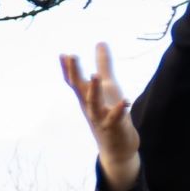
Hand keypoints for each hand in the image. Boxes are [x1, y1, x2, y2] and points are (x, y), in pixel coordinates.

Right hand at [59, 44, 138, 190]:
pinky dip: (119, 109)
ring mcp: (99, 117)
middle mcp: (89, 106)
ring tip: (95, 75)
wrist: (117, 148)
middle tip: (71, 56)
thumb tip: (100, 43)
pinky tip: (125, 100)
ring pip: (93, 102)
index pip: (73, 81)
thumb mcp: (109, 87)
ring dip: (94, 89)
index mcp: (86, 96)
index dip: (68, 68)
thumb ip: (104, 65)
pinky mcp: (113, 127)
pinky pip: (115, 117)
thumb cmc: (111, 114)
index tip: (63, 54)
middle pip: (79, 88)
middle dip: (74, 72)